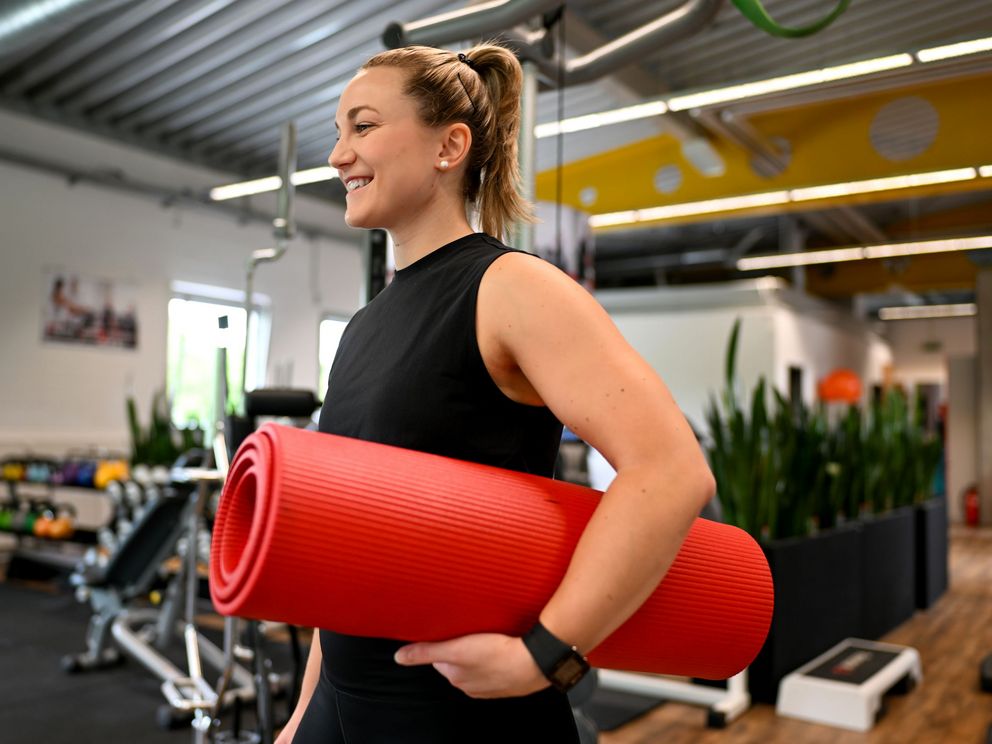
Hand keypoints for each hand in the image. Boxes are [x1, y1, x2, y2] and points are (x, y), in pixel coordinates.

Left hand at [394, 633, 548, 698]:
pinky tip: (504, 643)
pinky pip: (499, 663)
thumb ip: (426, 652)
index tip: (451, 629)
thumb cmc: (497, 655)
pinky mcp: (510, 678)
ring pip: (479, 661)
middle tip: (472, 628)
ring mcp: (493, 683)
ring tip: (489, 633)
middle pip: (460, 659)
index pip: (441, 658)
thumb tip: (400, 657)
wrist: (535, 661)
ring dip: (481, 648)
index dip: (445, 640)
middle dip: (463, 643)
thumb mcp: (455, 650)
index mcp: (457, 679)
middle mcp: (473, 685)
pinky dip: (499, 654)